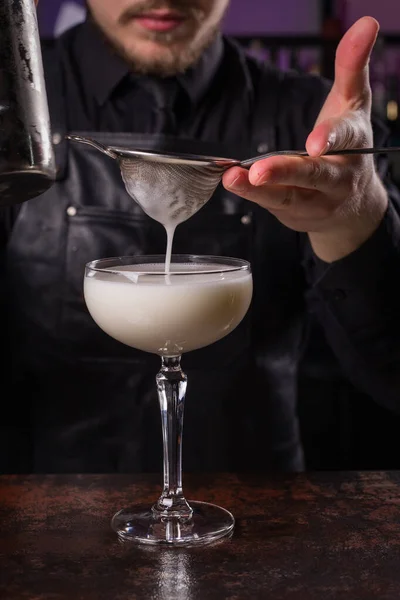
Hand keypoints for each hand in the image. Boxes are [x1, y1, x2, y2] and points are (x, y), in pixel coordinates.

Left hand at [223, 17, 387, 261]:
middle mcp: (339, 177)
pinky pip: (273, 205)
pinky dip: (253, 195)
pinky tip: (233, 183)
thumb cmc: (347, 147)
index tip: (315, 142)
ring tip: (234, 179)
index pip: (345, 137)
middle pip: (314, 174)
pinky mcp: (296, 214)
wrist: (352, 205)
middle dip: (286, 172)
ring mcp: (317, 200)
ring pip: (288, 195)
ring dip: (260, 189)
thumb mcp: (351, 105)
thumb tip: (365, 22)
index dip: (330, 137)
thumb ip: (352, 66)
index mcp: (353, 143)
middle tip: (258, 171)